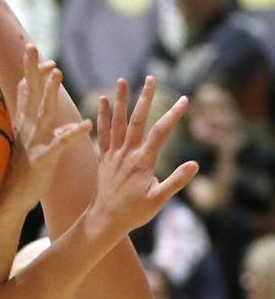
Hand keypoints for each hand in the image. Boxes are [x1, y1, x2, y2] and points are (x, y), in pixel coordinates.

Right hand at [0, 45, 90, 216]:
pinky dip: (73, 134)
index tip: (38, 52)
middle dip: (32, 69)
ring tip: (57, 72)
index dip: (32, 71)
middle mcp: (27, 128)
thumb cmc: (18, 173)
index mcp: (23, 124)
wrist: (8, 201)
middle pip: (31, 93)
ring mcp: (35, 142)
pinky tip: (86, 126)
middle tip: (31, 47)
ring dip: (50, 91)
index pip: (26, 92)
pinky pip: (61, 144)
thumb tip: (31, 105)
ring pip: (44, 111)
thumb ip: (27, 122)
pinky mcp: (44, 159)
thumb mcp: (21, 142)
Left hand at [86, 76, 198, 240]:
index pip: (160, 132)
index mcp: (142, 162)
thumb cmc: (134, 213)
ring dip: (120, 101)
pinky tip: (102, 101)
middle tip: (151, 77)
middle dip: (145, 98)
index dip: (173, 115)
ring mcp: (113, 155)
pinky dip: (102, 117)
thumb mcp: (159, 200)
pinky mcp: (104, 159)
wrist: (105, 221)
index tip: (184, 99)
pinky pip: (102, 134)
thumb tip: (195, 164)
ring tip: (122, 80)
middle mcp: (126, 154)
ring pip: (117, 123)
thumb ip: (176, 181)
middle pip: (137, 120)